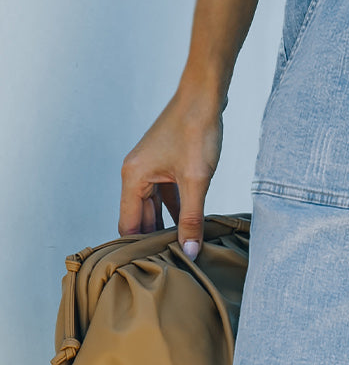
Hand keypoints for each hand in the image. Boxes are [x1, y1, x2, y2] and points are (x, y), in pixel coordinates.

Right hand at [119, 85, 223, 256]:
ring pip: (153, 209)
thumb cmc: (196, 131)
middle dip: (154, 240)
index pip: (127, 224)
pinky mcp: (165, 166)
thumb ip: (192, 219)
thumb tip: (190, 251)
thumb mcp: (197, 180)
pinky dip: (176, 212)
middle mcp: (135, 174)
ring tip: (182, 251)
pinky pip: (165, 197)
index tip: (153, 269)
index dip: (139, 248)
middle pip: (139, 218)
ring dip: (166, 227)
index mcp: (133, 177)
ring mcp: (150, 170)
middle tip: (172, 265)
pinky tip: (190, 228)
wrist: (205, 96)